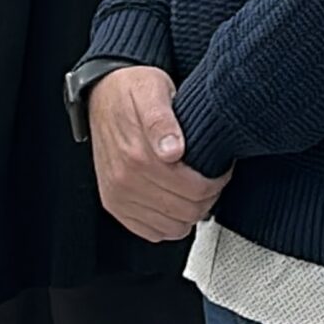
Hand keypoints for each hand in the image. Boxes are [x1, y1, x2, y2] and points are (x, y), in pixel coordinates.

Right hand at [89, 66, 229, 243]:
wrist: (102, 94)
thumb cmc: (131, 91)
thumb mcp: (152, 90)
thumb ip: (162, 120)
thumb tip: (173, 150)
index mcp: (137, 157)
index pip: (193, 190)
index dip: (216, 182)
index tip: (221, 169)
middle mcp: (124, 181)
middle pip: (186, 211)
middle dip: (207, 197)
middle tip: (213, 179)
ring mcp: (118, 196)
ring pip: (172, 228)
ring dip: (190, 212)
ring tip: (196, 189)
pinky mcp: (115, 205)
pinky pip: (151, 232)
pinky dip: (169, 222)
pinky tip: (176, 201)